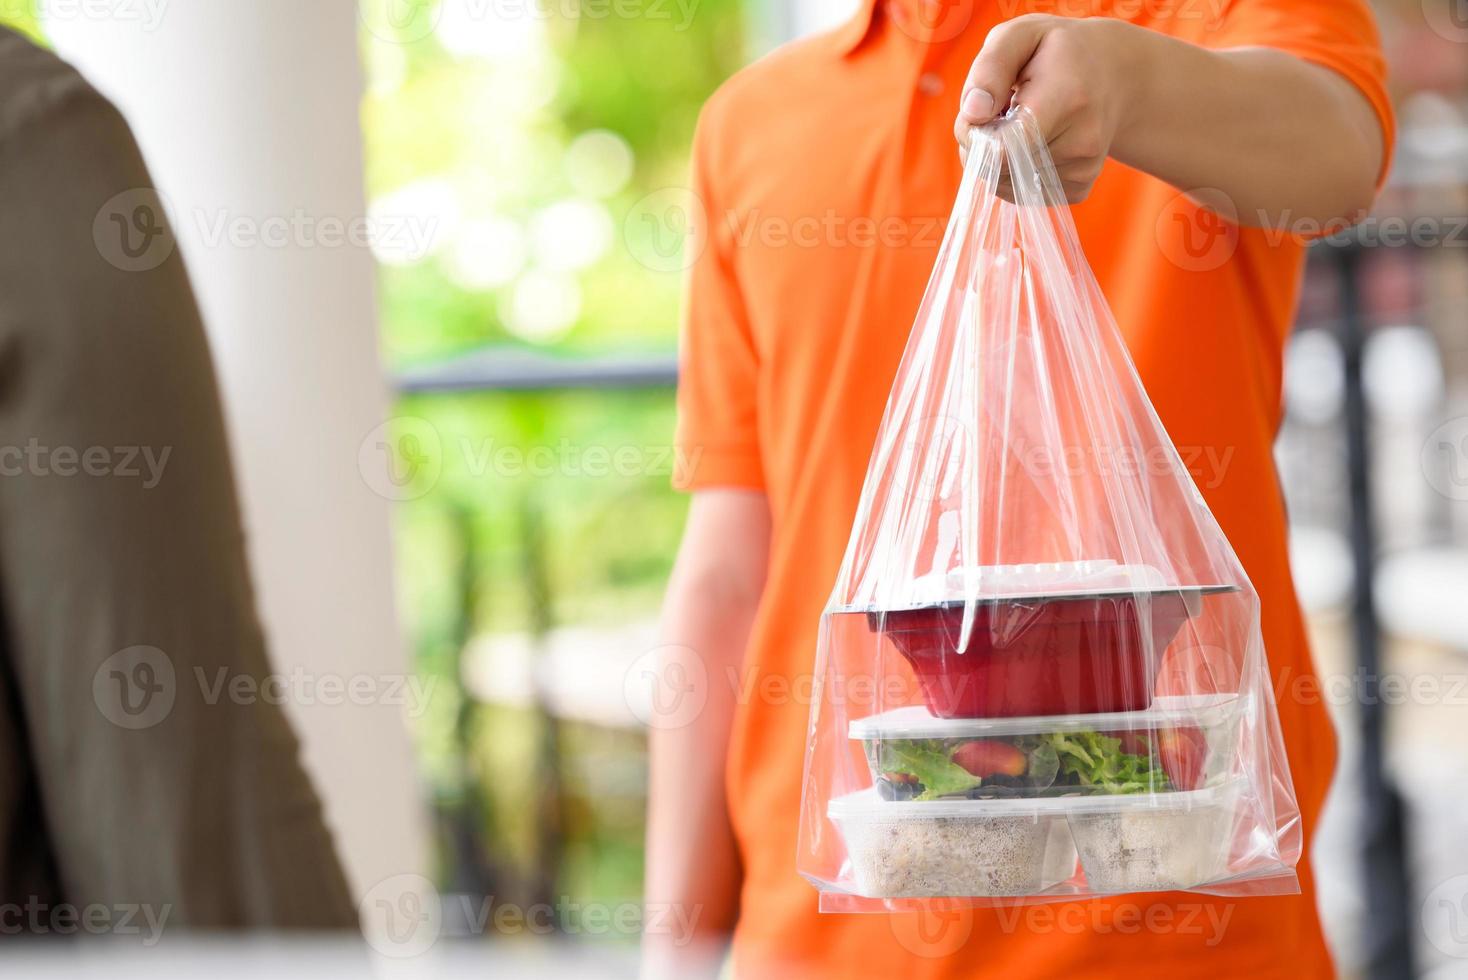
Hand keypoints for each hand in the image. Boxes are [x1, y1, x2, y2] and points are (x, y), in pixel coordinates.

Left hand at [953, 15, 1140, 202]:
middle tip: (1001, 111)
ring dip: (999, 158)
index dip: (976, 137)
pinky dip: (1014, 172)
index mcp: (1068, 98)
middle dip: (983, 144)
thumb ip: (991, 68)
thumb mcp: (1021, 36)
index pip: (1005, 148)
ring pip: (1007, 183)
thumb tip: (973, 114)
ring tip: (1022, 122)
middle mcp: (1083, 141)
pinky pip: (1022, 193)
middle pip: (1000, 168)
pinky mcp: (1078, 189)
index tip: (980, 113)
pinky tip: (1032, 142)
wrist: (1114, 74)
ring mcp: (1083, 170)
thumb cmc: (1057, 52)